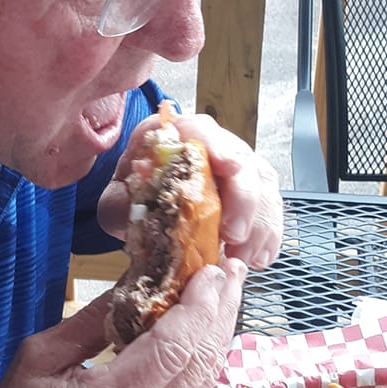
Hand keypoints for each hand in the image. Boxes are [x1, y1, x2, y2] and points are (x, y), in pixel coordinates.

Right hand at [0, 259, 246, 387]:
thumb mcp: (38, 359)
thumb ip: (89, 323)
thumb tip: (133, 284)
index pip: (173, 348)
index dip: (198, 305)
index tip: (211, 269)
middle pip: (200, 362)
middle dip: (220, 311)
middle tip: (231, 267)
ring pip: (204, 378)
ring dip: (219, 331)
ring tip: (227, 290)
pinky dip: (203, 355)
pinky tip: (206, 327)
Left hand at [97, 110, 282, 270]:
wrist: (146, 216)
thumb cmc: (133, 201)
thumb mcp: (114, 205)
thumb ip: (120, 206)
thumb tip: (134, 210)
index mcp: (172, 136)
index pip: (200, 129)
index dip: (219, 146)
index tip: (229, 168)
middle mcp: (210, 145)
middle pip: (242, 159)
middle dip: (244, 199)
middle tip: (234, 237)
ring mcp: (236, 166)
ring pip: (263, 184)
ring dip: (259, 224)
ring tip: (243, 258)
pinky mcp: (254, 190)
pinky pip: (272, 207)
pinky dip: (269, 234)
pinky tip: (259, 257)